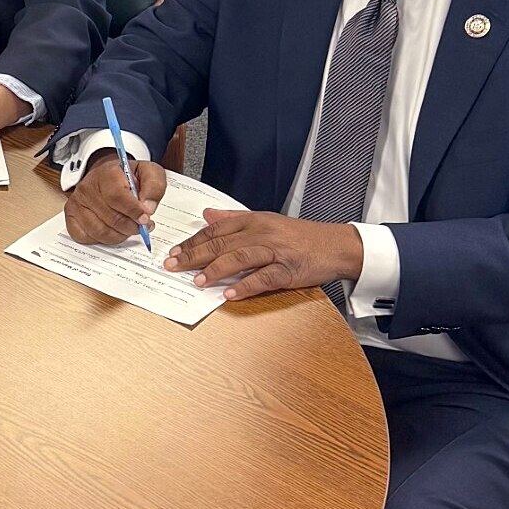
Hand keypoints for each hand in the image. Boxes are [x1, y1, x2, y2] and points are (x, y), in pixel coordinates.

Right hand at [63, 151, 166, 244]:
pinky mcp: (71, 216)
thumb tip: (148, 208)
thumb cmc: (128, 176)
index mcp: (106, 173)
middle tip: (141, 226)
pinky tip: (111, 230)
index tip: (146, 220)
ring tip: (128, 227)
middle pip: (111, 218)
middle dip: (131, 227)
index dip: (133, 211)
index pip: (117, 197)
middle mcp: (87, 187)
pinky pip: (85, 237)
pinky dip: (102, 239)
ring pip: (100, 232)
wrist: (108, 175)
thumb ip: (154, 187)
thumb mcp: (148, 172)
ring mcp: (77, 203)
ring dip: (119, 235)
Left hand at [164, 209, 363, 300]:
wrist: (335, 245)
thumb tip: (206, 215)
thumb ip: (233, 218)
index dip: (191, 242)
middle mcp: (260, 233)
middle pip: (221, 244)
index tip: (172, 252)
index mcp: (252, 220)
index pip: (214, 230)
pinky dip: (245, 286)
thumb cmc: (299, 235)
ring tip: (197, 281)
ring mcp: (275, 251)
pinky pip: (263, 278)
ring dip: (215, 270)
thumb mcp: (265, 220)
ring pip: (239, 258)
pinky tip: (229, 294)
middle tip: (172, 266)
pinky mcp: (288, 269)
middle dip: (193, 256)